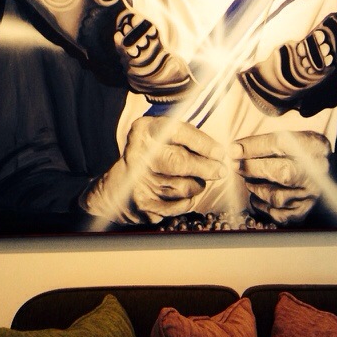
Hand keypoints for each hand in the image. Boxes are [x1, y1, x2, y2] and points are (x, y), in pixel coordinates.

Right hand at [83, 116, 226, 223]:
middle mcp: (139, 155)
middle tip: (221, 170)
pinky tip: (187, 194)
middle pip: (179, 162)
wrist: (115, 189)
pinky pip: (180, 205)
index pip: (178, 132)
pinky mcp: (144, 205)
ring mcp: (139, 182)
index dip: (203, 143)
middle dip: (206, 168)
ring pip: (184, 186)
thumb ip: (186, 137)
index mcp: (144, 131)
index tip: (220, 152)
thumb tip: (219, 153)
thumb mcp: (161, 136)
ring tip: (198, 180)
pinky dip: (189, 200)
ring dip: (198, 185)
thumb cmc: (149, 157)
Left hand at [234, 131, 330, 224]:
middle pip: (282, 172)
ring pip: (278, 196)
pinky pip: (279, 214)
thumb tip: (236, 150)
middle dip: (253, 169)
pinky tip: (256, 197)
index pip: (281, 144)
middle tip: (236, 165)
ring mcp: (310, 194)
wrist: (327, 172)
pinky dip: (262, 205)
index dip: (254, 147)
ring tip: (248, 180)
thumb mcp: (293, 137)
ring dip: (256, 188)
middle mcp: (315, 172)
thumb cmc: (302, 152)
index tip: (234, 149)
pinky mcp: (303, 210)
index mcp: (313, 146)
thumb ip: (268, 142)